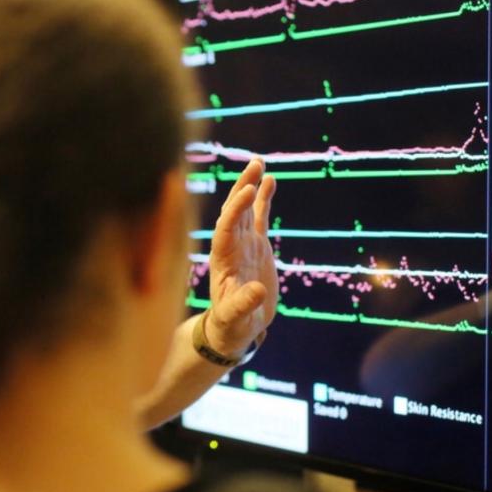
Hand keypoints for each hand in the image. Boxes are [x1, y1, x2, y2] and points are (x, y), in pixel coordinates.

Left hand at [205, 158, 277, 354]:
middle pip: (232, 212)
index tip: (247, 192)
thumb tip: (257, 290)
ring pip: (244, 210)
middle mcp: (230, 247)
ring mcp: (243, 245)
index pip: (225, 229)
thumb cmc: (231, 326)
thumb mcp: (235, 319)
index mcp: (222, 261)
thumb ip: (242, 305)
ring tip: (259, 162)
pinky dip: (263, 200)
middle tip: (254, 165)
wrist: (236, 328)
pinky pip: (259, 218)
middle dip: (241, 188)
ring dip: (249, 186)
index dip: (235, 210)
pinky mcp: (257, 247)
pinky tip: (270, 180)